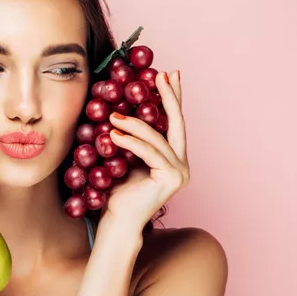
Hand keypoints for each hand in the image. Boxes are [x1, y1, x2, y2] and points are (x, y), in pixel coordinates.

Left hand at [104, 70, 189, 230]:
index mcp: (173, 158)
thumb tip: (122, 106)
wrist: (118, 220)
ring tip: (114, 115)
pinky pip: (149, 152)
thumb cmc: (117, 191)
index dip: (172, 98)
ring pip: (157, 138)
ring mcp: (180, 172)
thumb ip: (132, 137)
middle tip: (161, 75)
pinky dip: (130, 141)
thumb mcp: (125, 156)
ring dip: (135, 123)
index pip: (174, 123)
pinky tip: (114, 133)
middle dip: (169, 97)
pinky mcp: (172, 178)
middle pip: (177, 124)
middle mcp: (182, 164)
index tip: (168, 74)